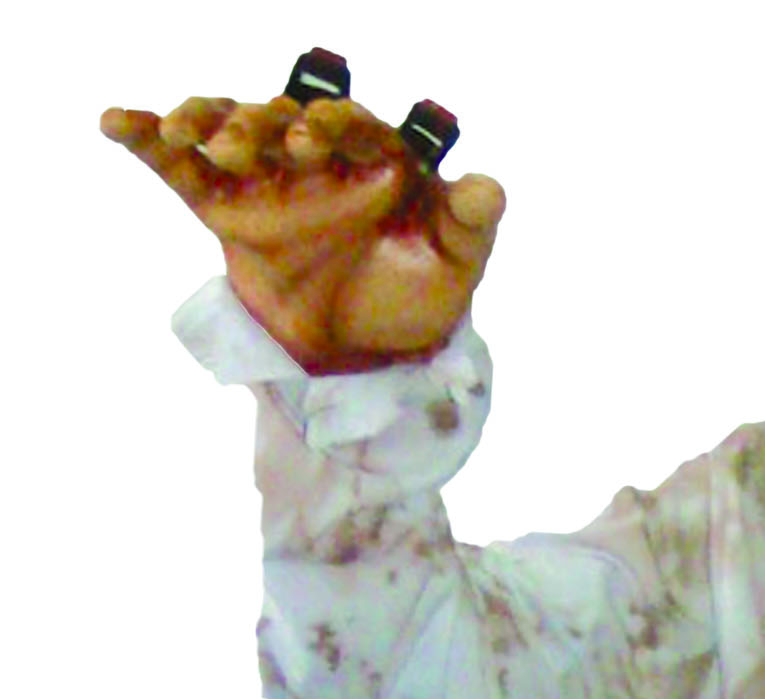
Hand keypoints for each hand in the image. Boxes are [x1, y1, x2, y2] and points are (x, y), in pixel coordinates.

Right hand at [102, 92, 503, 372]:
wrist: (367, 353)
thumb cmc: (416, 298)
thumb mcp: (454, 268)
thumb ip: (470, 225)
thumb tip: (491, 188)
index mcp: (371, 158)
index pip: (350, 125)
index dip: (332, 124)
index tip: (313, 136)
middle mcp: (314, 155)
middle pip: (278, 119)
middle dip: (260, 126)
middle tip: (250, 147)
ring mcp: (264, 177)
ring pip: (226, 130)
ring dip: (204, 125)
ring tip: (187, 136)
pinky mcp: (223, 207)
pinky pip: (179, 168)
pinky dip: (146, 140)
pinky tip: (114, 122)